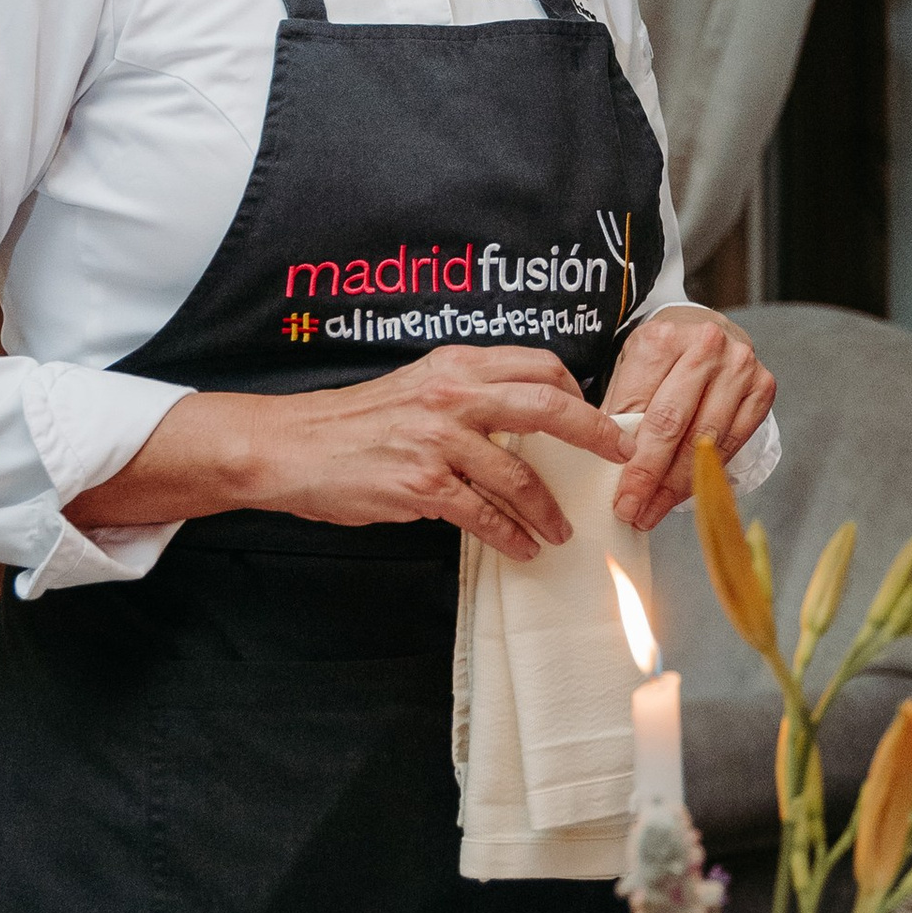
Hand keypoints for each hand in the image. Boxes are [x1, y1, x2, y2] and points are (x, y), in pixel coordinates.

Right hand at [71, 350, 628, 562]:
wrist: (289, 446)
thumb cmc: (356, 422)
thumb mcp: (417, 387)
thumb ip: (469, 395)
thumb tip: (526, 419)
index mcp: (456, 365)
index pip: (539, 366)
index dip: (578, 393)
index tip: (599, 419)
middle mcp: (452, 395)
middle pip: (546, 405)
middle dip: (594, 434)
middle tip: (622, 458)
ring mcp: (437, 439)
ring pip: (518, 474)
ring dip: (548, 508)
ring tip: (563, 530)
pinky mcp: (420, 484)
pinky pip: (483, 514)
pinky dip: (510, 534)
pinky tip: (523, 548)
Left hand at [602, 307, 775, 530]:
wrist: (701, 334)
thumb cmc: (661, 359)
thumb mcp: (629, 373)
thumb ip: (621, 414)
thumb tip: (608, 468)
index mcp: (663, 339)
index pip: (641, 409)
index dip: (628, 459)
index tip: (619, 496)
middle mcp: (706, 347)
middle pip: (675, 426)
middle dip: (652, 477)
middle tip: (635, 511)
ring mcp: (739, 367)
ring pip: (706, 441)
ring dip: (678, 484)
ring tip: (656, 510)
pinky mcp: (762, 388)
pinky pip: (733, 443)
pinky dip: (707, 473)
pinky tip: (686, 492)